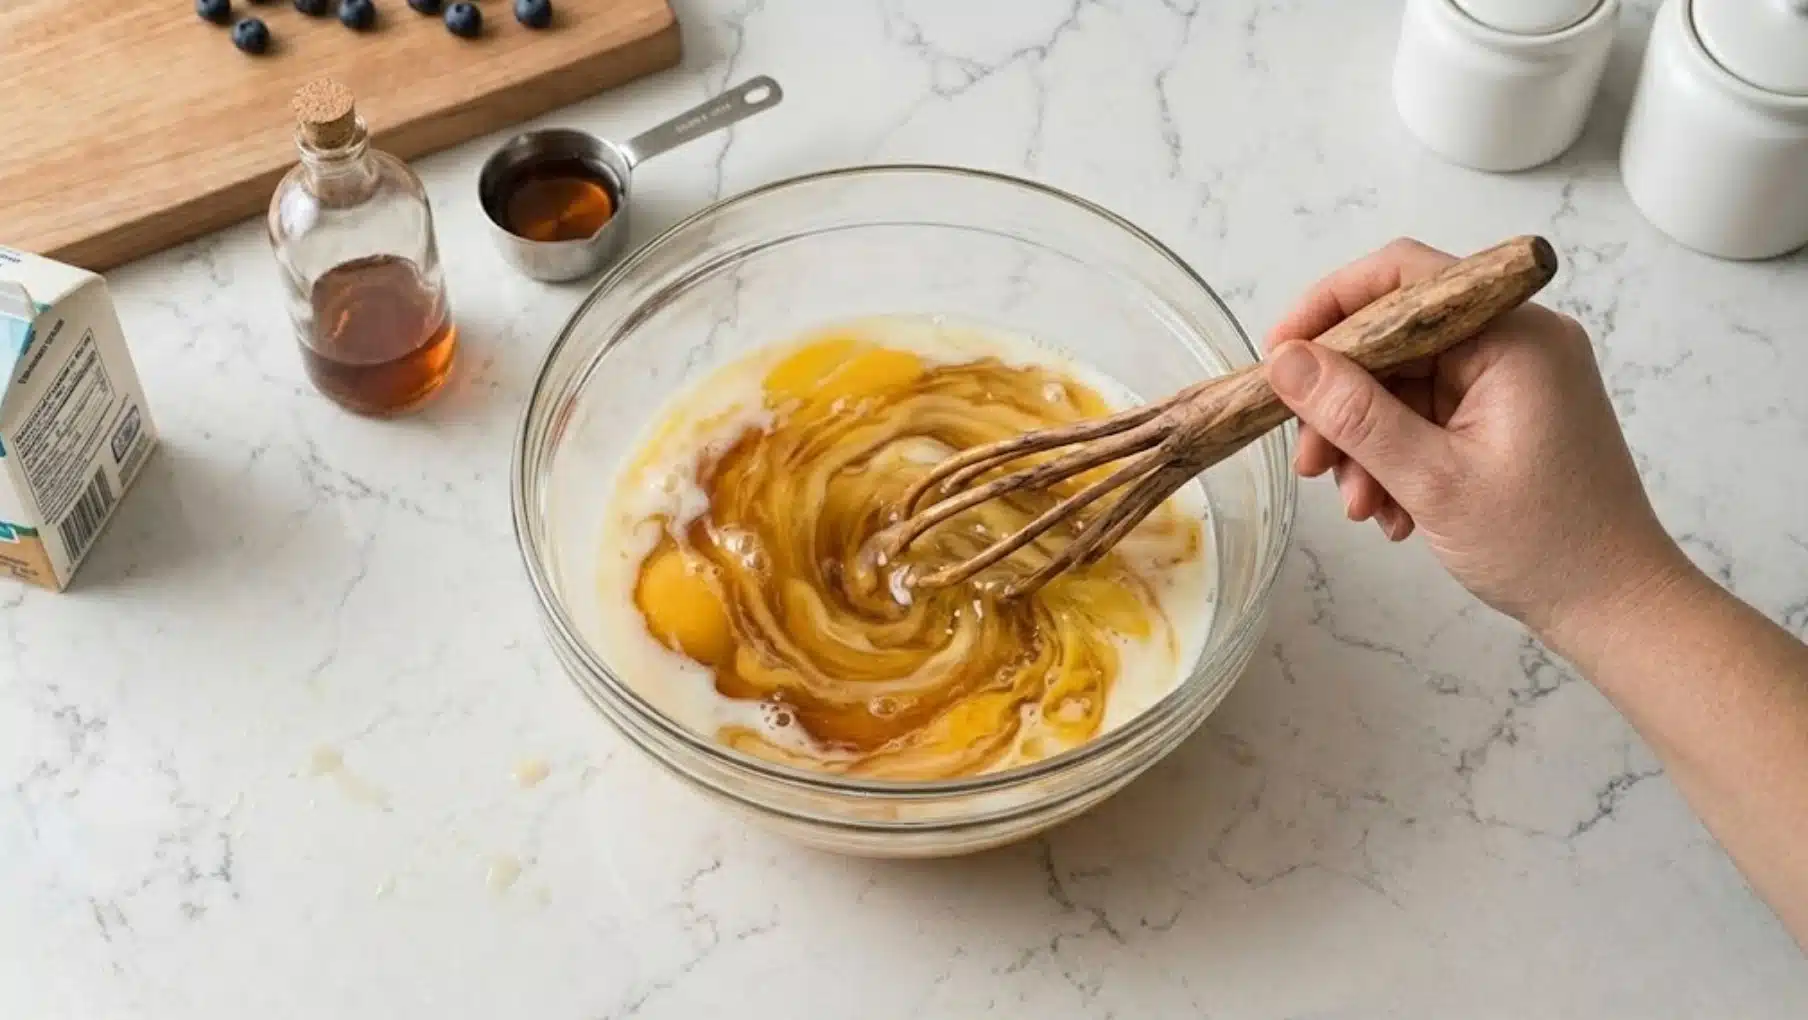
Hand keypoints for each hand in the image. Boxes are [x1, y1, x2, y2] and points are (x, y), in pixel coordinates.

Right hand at [1262, 238, 1687, 644]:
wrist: (1614, 606)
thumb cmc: (1545, 545)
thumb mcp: (1431, 479)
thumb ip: (1353, 414)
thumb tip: (1285, 360)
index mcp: (1515, 336)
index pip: (1404, 278)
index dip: (1329, 307)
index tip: (1279, 355)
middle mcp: (1518, 342)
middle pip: (1396, 338)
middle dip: (1342, 400)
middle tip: (1310, 458)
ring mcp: (1512, 380)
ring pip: (1403, 384)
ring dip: (1364, 441)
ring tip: (1359, 505)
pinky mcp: (1505, 415)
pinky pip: (1425, 415)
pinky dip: (1395, 457)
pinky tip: (1391, 510)